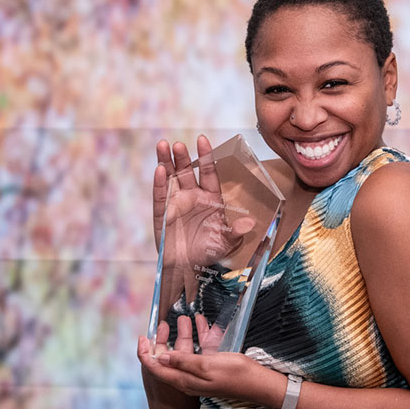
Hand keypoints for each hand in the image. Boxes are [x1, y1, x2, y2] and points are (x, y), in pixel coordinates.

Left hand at [137, 314, 280, 405]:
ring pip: (184, 354)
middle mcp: (188, 379)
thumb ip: (183, 362)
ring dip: (183, 336)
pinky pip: (199, 352)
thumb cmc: (234, 374)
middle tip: (162, 325)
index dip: (145, 354)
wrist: (257, 384)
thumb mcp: (207, 366)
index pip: (156, 368)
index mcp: (184, 380)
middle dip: (163, 342)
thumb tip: (160, 358)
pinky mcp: (209, 369)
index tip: (141, 337)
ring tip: (185, 319)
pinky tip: (203, 324)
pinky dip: (199, 338)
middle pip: (167, 361)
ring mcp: (198, 375)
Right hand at [153, 136, 255, 271]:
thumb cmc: (209, 252)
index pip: (209, 172)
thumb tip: (250, 224)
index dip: (206, 156)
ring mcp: (176, 202)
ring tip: (163, 145)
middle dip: (183, 157)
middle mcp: (193, 196)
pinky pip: (161, 194)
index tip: (202, 139)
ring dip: (167, 162)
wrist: (187, 268)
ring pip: (171, 177)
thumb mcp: (226, 243)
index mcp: (210, 198)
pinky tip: (159, 169)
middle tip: (179, 144)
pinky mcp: (162, 212)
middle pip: (187, 171)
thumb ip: (236, 232)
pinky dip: (160, 182)